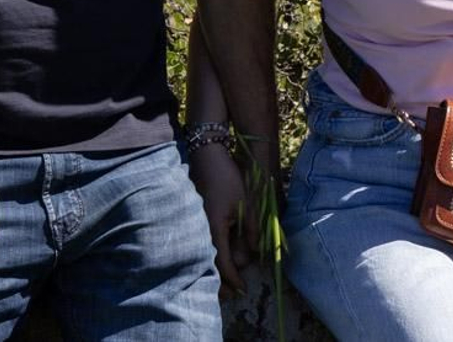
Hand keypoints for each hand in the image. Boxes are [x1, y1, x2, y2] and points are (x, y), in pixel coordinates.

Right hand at [189, 142, 256, 295]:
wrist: (206, 156)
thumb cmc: (227, 178)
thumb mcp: (245, 203)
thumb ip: (251, 229)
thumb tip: (255, 252)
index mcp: (214, 228)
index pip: (223, 262)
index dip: (233, 278)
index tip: (242, 290)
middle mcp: (201, 229)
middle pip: (210, 263)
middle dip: (221, 281)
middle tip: (231, 296)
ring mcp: (197, 223)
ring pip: (206, 254)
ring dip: (216, 269)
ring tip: (225, 285)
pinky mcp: (197, 217)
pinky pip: (204, 243)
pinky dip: (212, 255)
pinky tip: (218, 258)